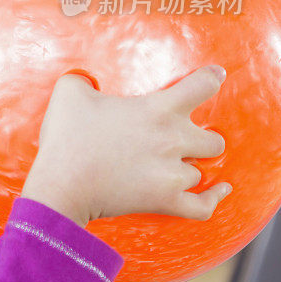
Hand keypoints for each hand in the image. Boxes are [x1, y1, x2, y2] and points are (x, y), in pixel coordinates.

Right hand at [21, 66, 231, 227]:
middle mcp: (172, 140)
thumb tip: (88, 80)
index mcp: (157, 109)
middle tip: (180, 137)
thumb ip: (84, 78)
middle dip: (199, 137)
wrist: (60, 184)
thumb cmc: (66, 137)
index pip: (202, 86)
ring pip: (200, 171)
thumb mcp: (69, 91)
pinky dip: (213, 198)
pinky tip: (219, 189)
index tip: (214, 76)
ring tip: (172, 166)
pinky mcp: (165, 201)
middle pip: (213, 139)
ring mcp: (172, 174)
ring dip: (188, 167)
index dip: (211, 78)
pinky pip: (203, 205)